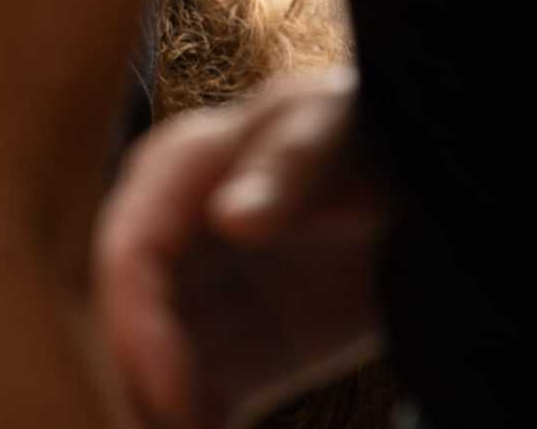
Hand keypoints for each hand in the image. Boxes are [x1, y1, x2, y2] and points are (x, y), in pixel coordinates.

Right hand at [95, 68, 387, 428]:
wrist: (406, 182)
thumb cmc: (362, 136)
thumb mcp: (336, 136)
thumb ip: (289, 168)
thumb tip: (231, 218)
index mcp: (175, 171)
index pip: (132, 253)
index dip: (138, 329)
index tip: (172, 400)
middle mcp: (168, 237)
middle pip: (130, 323)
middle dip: (144, 388)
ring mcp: (195, 297)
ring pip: (153, 369)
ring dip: (161, 412)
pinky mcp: (230, 350)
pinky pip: (200, 400)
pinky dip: (200, 428)